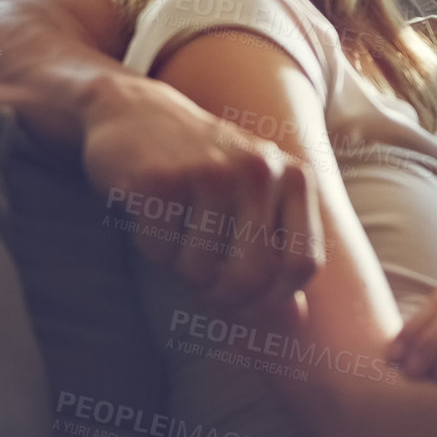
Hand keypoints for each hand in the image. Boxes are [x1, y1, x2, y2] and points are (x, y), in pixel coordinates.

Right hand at [81, 73, 323, 321]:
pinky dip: (152, 249)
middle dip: (223, 294)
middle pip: (253, 274)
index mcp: (294, 177)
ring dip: (181, 268)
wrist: (134, 113)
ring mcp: (210, 170)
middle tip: (201, 281)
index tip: (247, 304)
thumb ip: (277, 259)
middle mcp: (261, 169)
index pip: (302, 264)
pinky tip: (150, 215)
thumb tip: (297, 323)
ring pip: (201, 267)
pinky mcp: (160, 178)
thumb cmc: (202, 173)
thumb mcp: (252, 205)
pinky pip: (159, 250)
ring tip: (176, 232)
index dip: (275, 299)